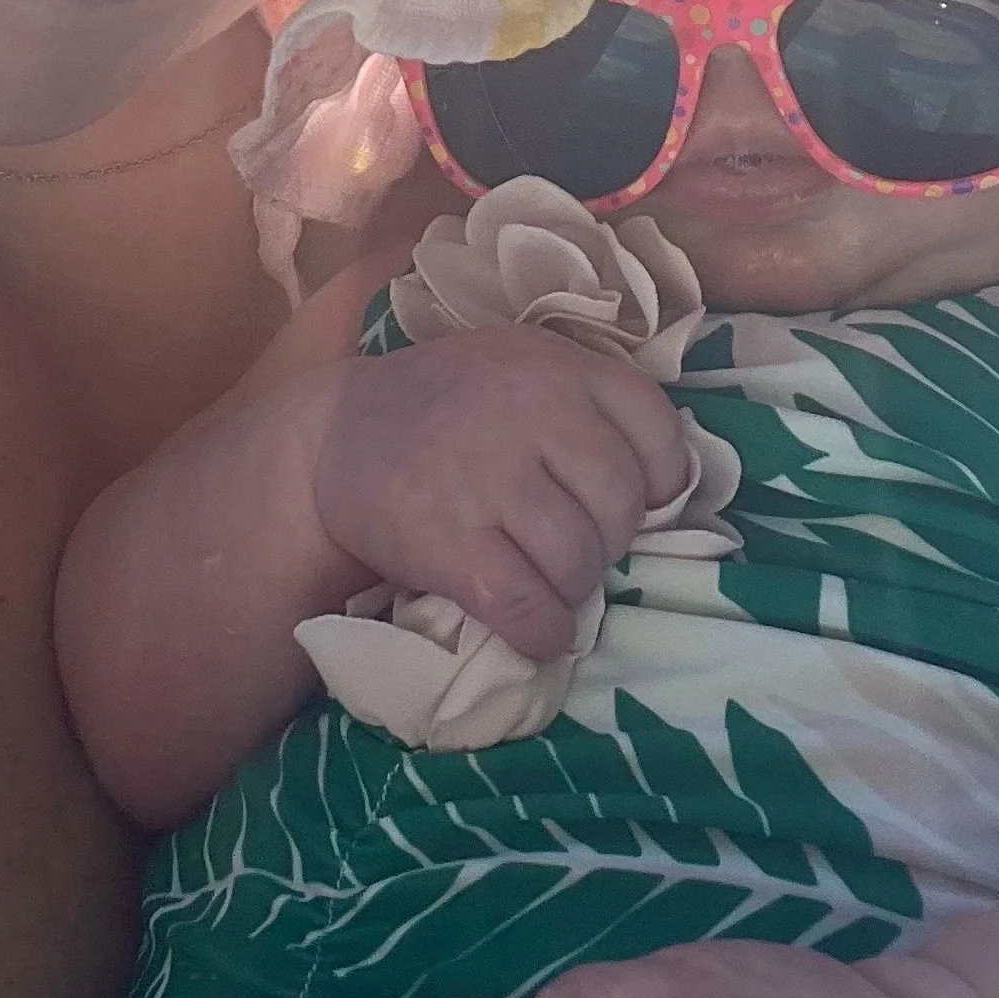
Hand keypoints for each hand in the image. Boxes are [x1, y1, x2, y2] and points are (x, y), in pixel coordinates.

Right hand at [312, 326, 692, 663]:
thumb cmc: (444, 406)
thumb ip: (583, 402)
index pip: (655, 427)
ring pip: (580, 562)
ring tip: (548, 581)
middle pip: (620, 504)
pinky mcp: (453, 543)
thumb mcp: (517, 366)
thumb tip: (661, 488)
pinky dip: (544, 632)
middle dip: (609, 540)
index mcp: (555, 365)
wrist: (337, 436)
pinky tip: (536, 628)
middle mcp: (530, 411)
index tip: (639, 500)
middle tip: (577, 544)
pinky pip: (531, 608)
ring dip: (574, 589)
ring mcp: (490, 478)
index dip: (661, 477)